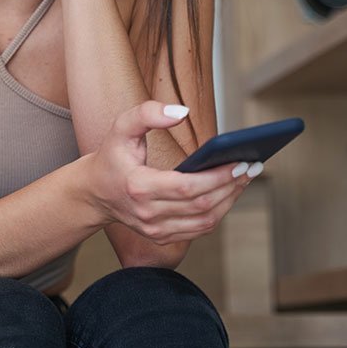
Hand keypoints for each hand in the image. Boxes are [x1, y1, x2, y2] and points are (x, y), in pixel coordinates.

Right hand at [86, 101, 255, 244]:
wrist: (94, 192)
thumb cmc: (111, 156)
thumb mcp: (120, 127)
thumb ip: (147, 113)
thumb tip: (181, 111)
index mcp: (138, 187)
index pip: (187, 188)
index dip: (217, 177)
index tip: (240, 161)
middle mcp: (147, 214)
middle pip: (202, 205)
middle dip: (232, 186)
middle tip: (252, 166)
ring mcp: (155, 229)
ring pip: (205, 221)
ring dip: (230, 200)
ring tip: (246, 178)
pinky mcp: (162, 236)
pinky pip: (199, 229)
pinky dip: (219, 211)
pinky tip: (229, 192)